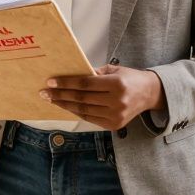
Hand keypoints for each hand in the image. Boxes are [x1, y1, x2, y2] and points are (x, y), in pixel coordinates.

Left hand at [41, 64, 164, 130]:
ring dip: (65, 105)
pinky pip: (89, 118)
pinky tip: (66, 106)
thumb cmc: (129, 78)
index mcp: (117, 84)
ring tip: (52, 100)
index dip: (66, 83)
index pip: (85, 84)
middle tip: (44, 93)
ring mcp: (116, 116)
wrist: (150, 94)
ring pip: (83, 111)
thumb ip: (93, 73)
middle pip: (82, 99)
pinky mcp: (114, 125)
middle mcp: (117, 101)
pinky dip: (76, 112)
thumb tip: (70, 75)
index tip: (51, 82)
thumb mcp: (113, 69)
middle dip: (60, 95)